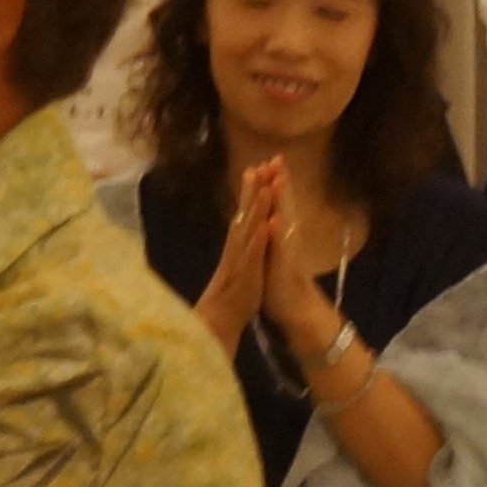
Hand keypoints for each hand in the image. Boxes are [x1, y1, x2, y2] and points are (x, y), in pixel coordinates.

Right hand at [196, 161, 282, 357]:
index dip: (250, 191)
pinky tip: (266, 224)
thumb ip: (240, 246)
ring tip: (264, 187)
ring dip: (256, 208)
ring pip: (249, 229)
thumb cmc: (231, 294)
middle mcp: (236, 247)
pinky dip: (260, 238)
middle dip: (252, 190)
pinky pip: (253, 254)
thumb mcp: (239, 266)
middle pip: (244, 214)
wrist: (220, 321)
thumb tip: (241, 228)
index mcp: (237, 245)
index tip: (256, 167)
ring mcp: (240, 259)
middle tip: (256, 165)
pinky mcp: (246, 274)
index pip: (244, 213)